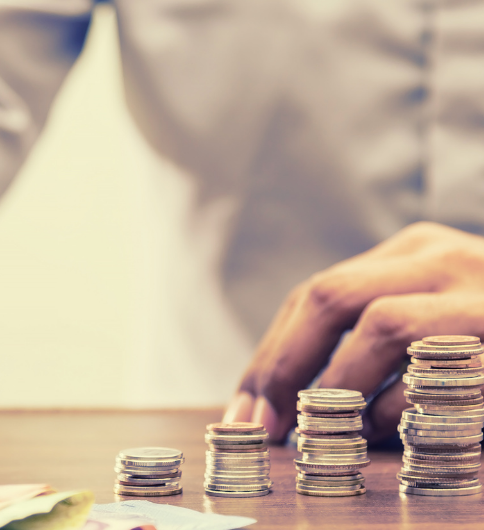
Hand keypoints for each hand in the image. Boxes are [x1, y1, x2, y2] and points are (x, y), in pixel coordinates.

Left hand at [223, 221, 483, 443]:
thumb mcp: (435, 311)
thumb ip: (372, 338)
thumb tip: (280, 397)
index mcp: (415, 252)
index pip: (315, 295)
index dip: (270, 355)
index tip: (242, 411)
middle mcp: (447, 259)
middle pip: (330, 297)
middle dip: (281, 368)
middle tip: (257, 430)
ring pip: (382, 325)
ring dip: (336, 388)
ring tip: (317, 434)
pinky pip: (444, 372)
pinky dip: (403, 408)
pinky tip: (388, 437)